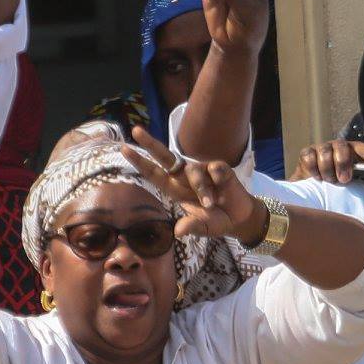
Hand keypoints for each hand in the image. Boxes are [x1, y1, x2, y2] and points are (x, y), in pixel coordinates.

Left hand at [125, 127, 264, 242]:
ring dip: (202, 189)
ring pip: (194, 171)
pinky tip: (223, 187)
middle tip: (136, 131)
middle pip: (165, 157)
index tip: (125, 148)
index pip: (154, 174)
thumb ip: (192, 227)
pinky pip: (216, 169)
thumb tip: (178, 232)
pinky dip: (218, 179)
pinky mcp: (220, 168)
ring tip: (211, 203)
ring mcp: (202, 170)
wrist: (239, 218)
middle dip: (150, 144)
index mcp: (175, 189)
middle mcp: (184, 176)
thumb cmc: (215, 221)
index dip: (140, 162)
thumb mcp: (203, 227)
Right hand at [296, 138, 363, 184]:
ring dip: (327, 167)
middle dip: (343, 162)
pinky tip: (317, 178)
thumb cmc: (341, 186)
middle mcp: (339, 147)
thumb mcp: (358, 186)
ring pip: (324, 150)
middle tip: (345, 180)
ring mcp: (322, 149)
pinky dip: (312, 167)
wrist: (315, 189)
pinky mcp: (307, 154)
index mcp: (356, 153)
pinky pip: (308, 155)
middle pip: (341, 146)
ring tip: (330, 181)